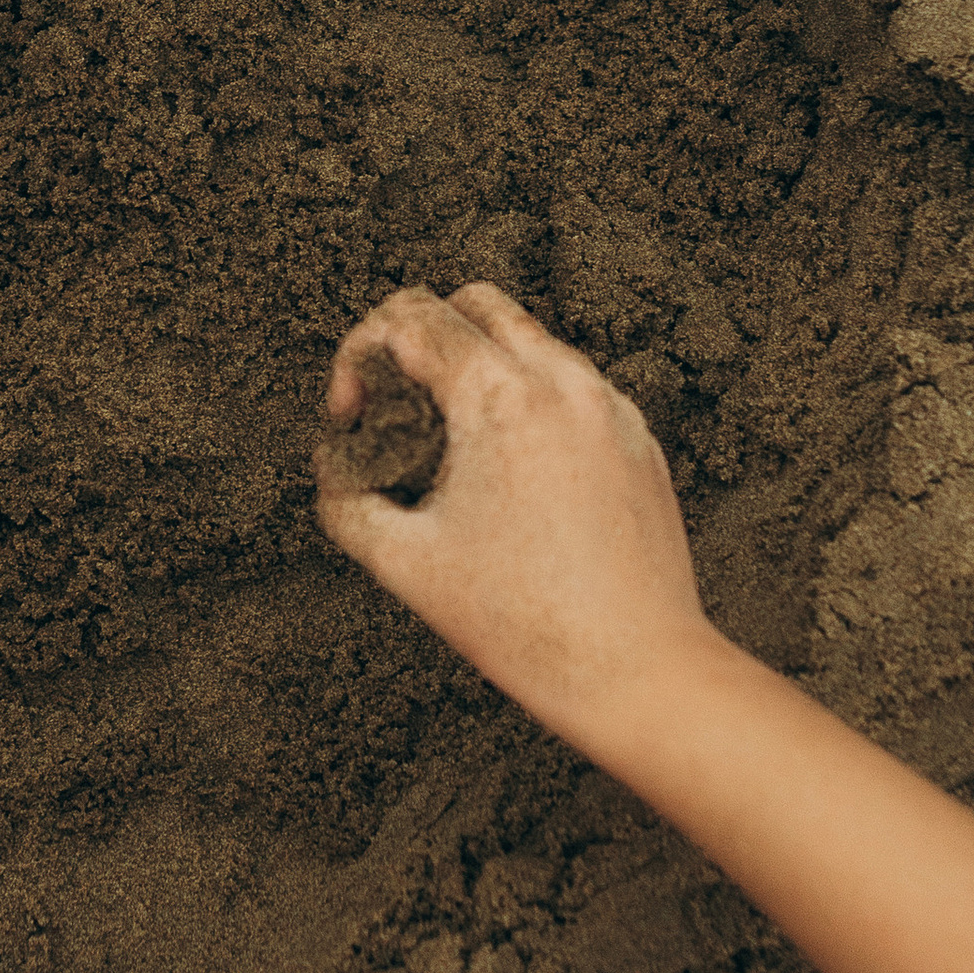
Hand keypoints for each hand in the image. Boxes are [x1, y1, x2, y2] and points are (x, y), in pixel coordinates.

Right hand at [314, 283, 718, 745]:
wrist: (635, 669)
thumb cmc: (521, 622)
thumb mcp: (403, 562)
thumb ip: (345, 497)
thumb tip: (335, 461)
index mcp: (499, 397)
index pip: (410, 318)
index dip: (357, 355)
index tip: (350, 417)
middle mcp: (562, 382)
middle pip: (474, 302)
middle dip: (418, 337)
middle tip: (396, 406)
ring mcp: (609, 406)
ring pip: (529, 340)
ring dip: (476, 368)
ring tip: (451, 448)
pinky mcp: (638, 438)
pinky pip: (571, 387)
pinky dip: (527, 401)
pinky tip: (510, 476)